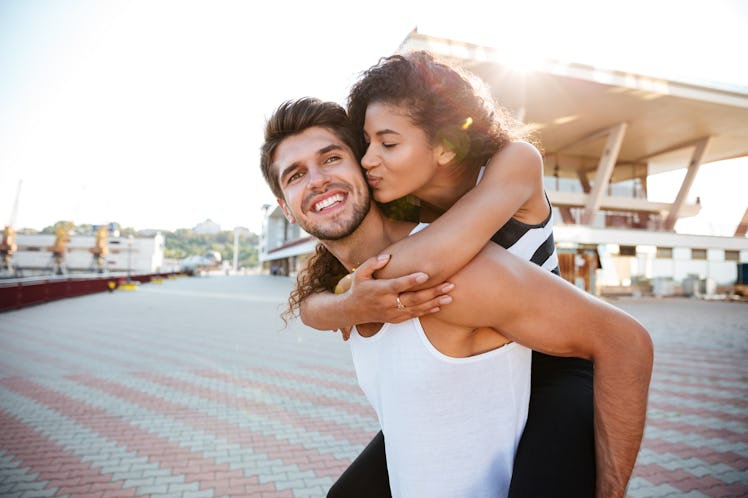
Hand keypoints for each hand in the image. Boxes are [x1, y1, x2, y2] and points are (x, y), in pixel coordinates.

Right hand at [338, 254, 453, 335]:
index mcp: (379, 290)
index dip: (411, 280)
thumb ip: (372, 263)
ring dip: (434, 303)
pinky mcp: (396, 319)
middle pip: (413, 298)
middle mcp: (387, 303)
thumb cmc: (358, 288)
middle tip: (449, 285)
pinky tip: (440, 305)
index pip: (398, 285)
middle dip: (432, 292)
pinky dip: (427, 311)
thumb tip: (387, 257)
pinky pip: (414, 315)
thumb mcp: (359, 273)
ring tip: (450, 296)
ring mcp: (392, 313)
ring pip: (416, 309)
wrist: (352, 311)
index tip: (425, 274)